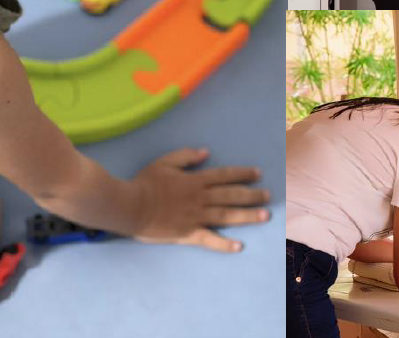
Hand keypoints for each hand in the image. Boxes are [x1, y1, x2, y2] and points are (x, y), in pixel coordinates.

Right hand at [131, 147, 269, 251]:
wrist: (130, 206)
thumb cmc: (144, 183)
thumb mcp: (164, 162)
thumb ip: (186, 156)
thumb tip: (206, 152)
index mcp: (195, 181)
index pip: (224, 176)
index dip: (242, 174)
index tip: (257, 173)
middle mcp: (200, 198)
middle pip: (231, 195)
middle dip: (252, 195)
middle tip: (268, 196)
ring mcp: (196, 217)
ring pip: (227, 215)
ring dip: (248, 215)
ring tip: (265, 215)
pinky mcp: (188, 234)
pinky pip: (210, 240)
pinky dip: (225, 244)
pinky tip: (239, 246)